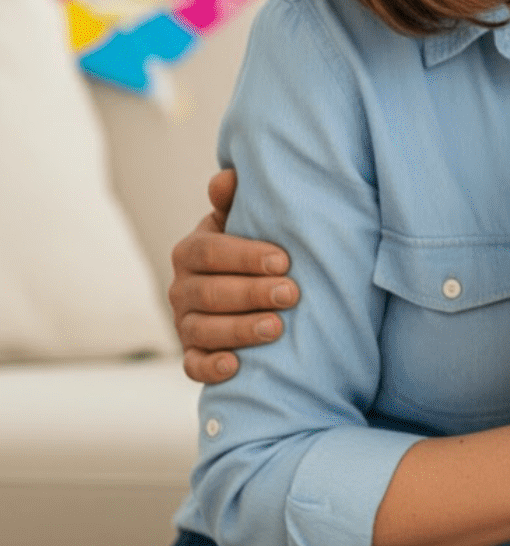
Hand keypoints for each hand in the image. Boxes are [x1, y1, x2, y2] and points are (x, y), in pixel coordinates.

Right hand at [169, 169, 298, 382]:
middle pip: (210, 292)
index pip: (209, 251)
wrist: (248, 288)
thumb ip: (235, 202)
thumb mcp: (243, 222)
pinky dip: (211, 367)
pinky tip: (236, 366)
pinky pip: (193, 365)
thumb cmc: (252, 249)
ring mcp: (185, 323)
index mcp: (192, 251)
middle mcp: (182, 288)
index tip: (283, 260)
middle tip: (292, 294)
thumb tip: (227, 177)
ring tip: (277, 328)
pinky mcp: (193, 353)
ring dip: (240, 330)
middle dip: (252, 293)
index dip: (244, 255)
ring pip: (204, 330)